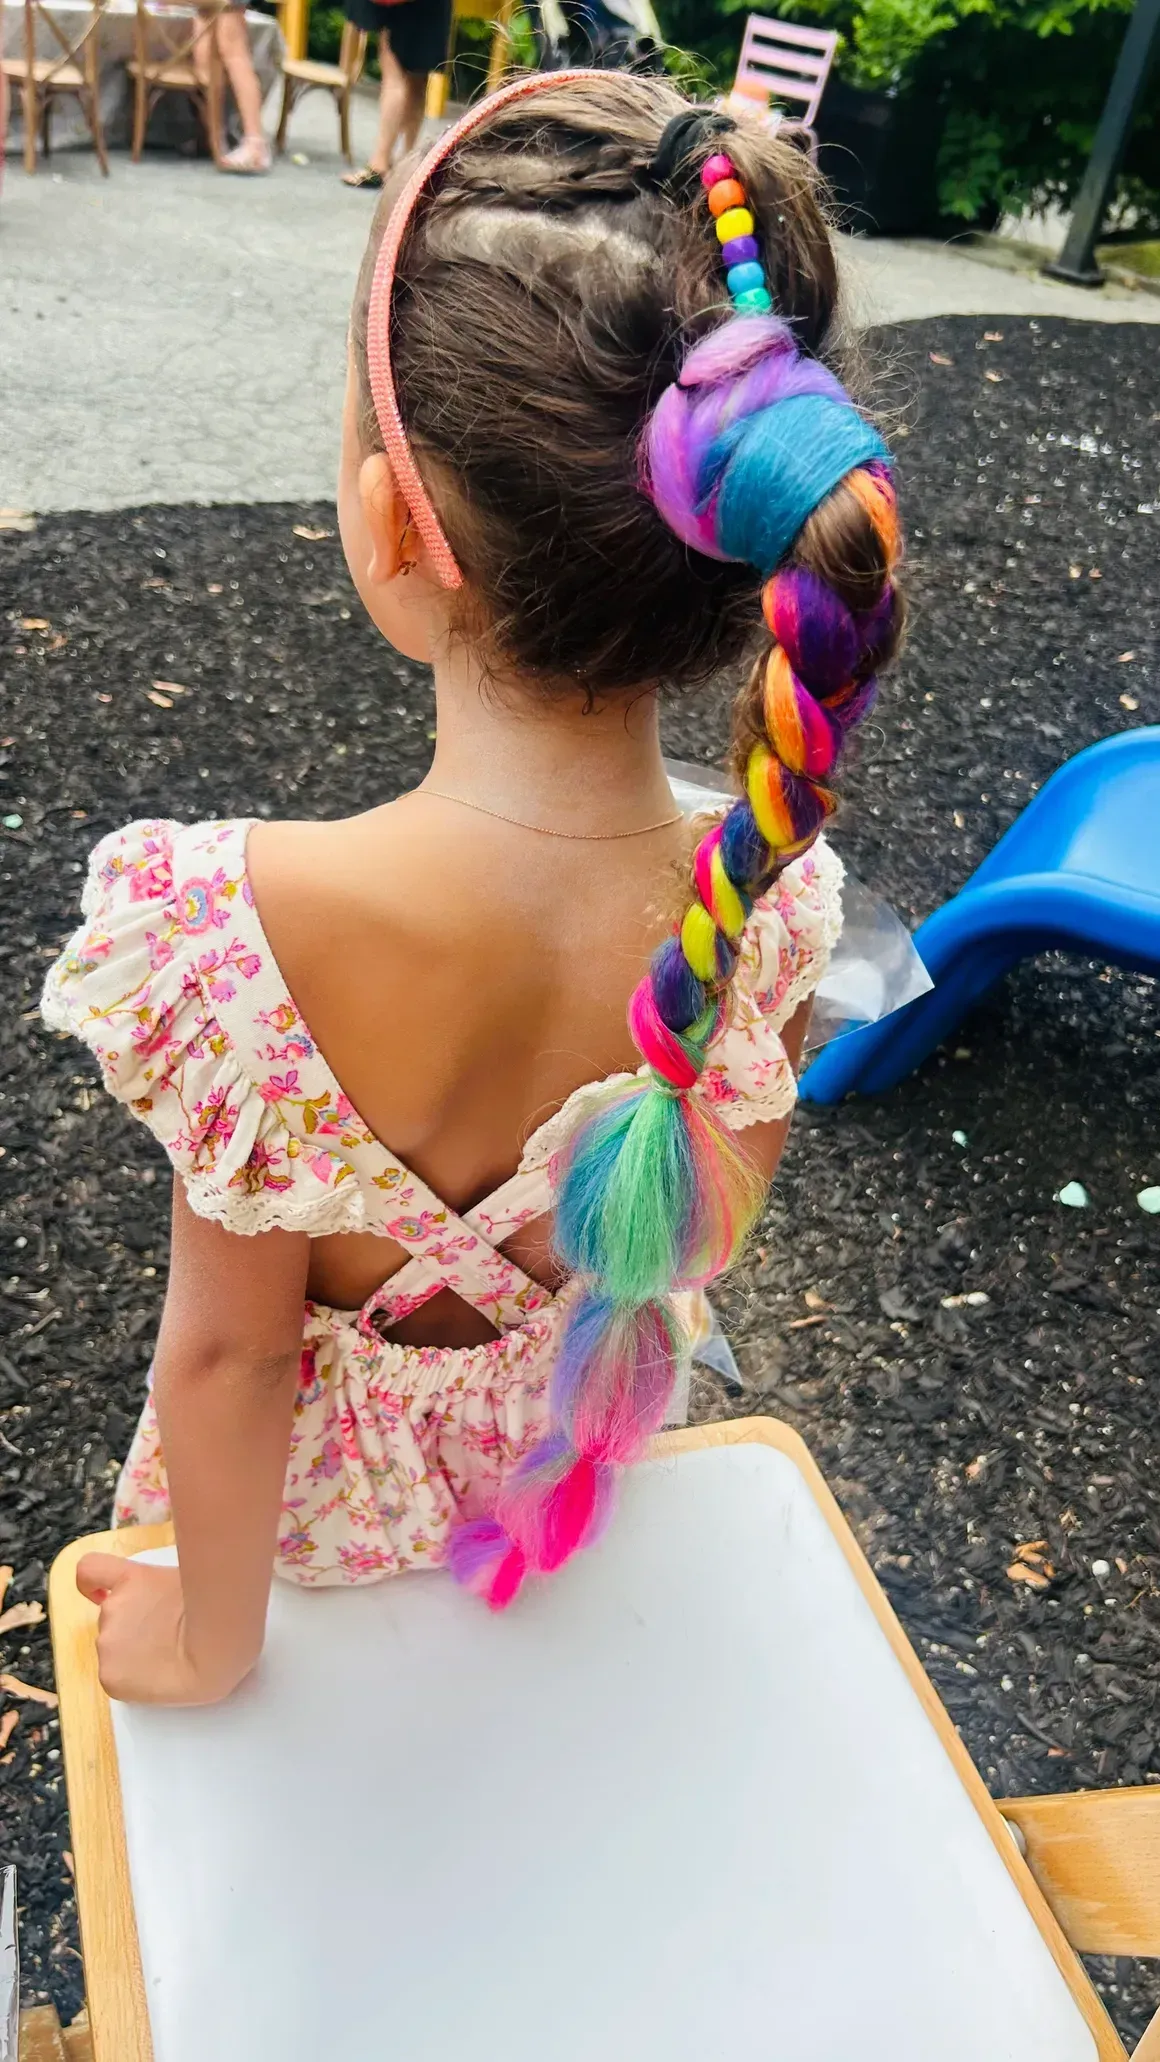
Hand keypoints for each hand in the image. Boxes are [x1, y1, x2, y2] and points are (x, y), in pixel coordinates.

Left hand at [75, 1555, 256, 1706]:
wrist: (216, 1644)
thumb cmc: (216, 1609)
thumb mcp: (187, 1581)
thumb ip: (161, 1590)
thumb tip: (164, 1606)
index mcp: (131, 1579)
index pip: (90, 1570)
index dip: (92, 1585)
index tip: (98, 1593)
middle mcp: (112, 1608)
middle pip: (113, 1621)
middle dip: (133, 1630)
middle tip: (166, 1641)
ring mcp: (107, 1642)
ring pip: (115, 1651)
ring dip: (134, 1655)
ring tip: (169, 1662)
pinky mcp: (110, 1676)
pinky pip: (115, 1679)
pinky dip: (131, 1681)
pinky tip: (155, 1681)